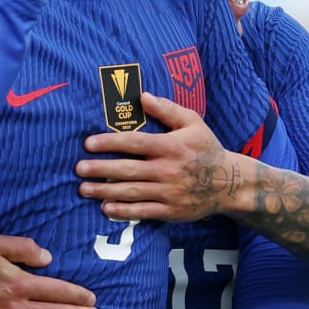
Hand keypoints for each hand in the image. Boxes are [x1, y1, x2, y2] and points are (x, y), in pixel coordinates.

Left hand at [77, 92, 241, 220]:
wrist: (230, 183)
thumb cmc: (207, 149)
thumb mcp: (193, 122)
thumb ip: (167, 109)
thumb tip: (142, 96)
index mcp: (172, 146)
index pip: (135, 143)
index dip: (110, 143)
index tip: (88, 144)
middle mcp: (168, 169)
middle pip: (128, 169)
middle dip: (100, 169)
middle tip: (78, 168)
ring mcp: (169, 192)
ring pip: (132, 192)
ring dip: (105, 190)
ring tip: (84, 189)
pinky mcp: (171, 210)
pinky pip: (143, 211)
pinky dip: (123, 211)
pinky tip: (106, 208)